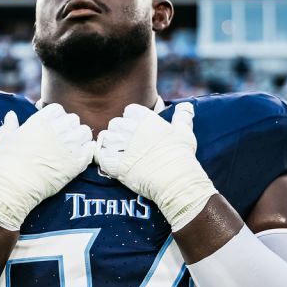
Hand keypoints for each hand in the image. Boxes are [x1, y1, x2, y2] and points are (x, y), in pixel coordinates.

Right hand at [0, 104, 94, 231]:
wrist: (15, 184)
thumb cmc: (7, 161)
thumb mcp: (4, 138)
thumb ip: (10, 125)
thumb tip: (11, 115)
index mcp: (41, 121)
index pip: (58, 110)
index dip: (57, 117)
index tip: (53, 126)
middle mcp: (58, 130)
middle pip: (73, 119)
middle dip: (69, 126)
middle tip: (64, 137)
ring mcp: (69, 146)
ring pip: (85, 132)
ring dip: (81, 137)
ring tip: (74, 146)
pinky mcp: (76, 162)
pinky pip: (90, 150)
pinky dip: (88, 151)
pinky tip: (81, 156)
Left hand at [95, 103, 216, 230]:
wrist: (176, 181)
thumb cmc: (182, 156)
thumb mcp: (184, 132)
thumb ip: (182, 116)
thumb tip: (186, 106)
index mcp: (146, 119)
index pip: (130, 111)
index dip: (132, 120)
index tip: (137, 129)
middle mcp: (132, 130)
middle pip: (115, 123)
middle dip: (118, 131)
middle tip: (126, 143)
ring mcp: (123, 147)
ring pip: (105, 138)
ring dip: (109, 145)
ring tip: (117, 153)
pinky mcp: (116, 164)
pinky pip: (101, 157)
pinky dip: (102, 159)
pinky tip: (109, 163)